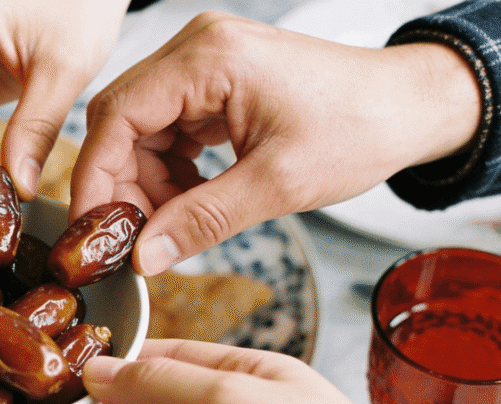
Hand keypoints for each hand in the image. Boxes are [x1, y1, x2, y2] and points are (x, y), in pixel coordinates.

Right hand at [71, 12, 481, 274]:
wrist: (408, 107)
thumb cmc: (359, 128)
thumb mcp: (277, 185)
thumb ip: (202, 220)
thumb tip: (144, 257)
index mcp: (208, 58)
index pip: (117, 115)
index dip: (96, 178)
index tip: (92, 229)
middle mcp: (197, 49)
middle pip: (122, 121)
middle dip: (121, 184)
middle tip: (133, 238)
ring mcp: (204, 62)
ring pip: (141, 128)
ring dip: (145, 181)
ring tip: (169, 224)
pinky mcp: (214, 80)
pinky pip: (167, 128)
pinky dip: (169, 169)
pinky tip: (188, 199)